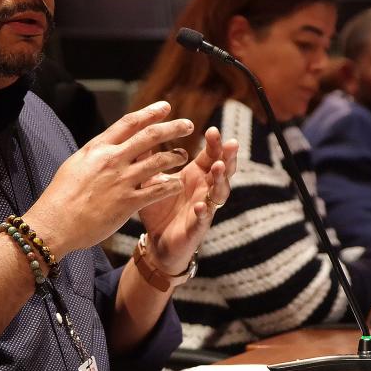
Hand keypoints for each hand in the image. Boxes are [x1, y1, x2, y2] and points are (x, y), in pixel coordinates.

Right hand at [23, 102, 197, 255]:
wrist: (54, 223)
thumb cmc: (61, 196)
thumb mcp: (76, 164)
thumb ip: (96, 154)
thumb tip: (107, 146)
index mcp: (98, 148)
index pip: (129, 122)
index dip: (150, 113)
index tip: (165, 107)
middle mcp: (112, 160)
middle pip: (149, 136)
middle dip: (172, 128)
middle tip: (188, 125)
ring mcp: (121, 181)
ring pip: (158, 161)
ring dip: (176, 156)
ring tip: (185, 156)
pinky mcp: (127, 203)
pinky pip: (158, 190)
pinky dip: (172, 185)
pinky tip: (179, 183)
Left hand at [138, 126, 238, 272]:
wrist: (156, 241)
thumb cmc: (157, 206)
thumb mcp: (152, 179)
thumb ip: (149, 159)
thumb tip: (139, 133)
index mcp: (196, 175)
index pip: (211, 155)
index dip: (214, 144)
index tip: (213, 130)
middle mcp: (205, 189)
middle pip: (223, 170)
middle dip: (228, 156)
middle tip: (231, 143)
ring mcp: (205, 207)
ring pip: (219, 192)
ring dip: (220, 179)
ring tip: (218, 167)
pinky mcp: (198, 227)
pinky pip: (204, 218)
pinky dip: (204, 211)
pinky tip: (201, 205)